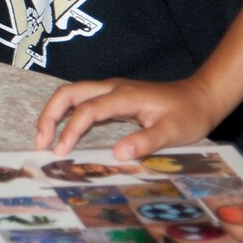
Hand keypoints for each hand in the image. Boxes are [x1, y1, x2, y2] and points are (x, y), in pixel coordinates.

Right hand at [35, 76, 223, 156]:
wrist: (202, 96)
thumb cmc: (190, 114)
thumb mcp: (174, 131)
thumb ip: (146, 141)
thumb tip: (117, 154)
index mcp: (124, 96)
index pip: (87, 109)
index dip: (71, 129)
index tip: (60, 152)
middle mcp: (113, 88)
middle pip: (69, 93)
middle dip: (50, 115)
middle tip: (40, 142)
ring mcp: (111, 90)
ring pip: (72, 94)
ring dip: (54, 113)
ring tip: (44, 138)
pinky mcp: (113, 97)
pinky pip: (81, 101)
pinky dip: (65, 114)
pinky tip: (62, 131)